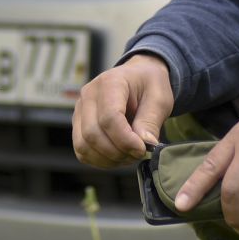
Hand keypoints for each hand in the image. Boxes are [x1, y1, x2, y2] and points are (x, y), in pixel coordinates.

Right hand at [71, 53, 173, 167]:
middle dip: (117, 151)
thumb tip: (144, 144)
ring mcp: (80, 110)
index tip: (142, 149)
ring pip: (83, 145)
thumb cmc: (148, 86)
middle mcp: (89, 95)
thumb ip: (151, 121)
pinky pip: (82, 151)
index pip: (109, 117)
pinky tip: (118, 156)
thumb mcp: (159, 99)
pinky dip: (100, 160)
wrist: (139, 79)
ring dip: (108, 158)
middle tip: (138, 153)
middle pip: (92, 133)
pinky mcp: (78, 125)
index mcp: (110, 82)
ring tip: (129, 155)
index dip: (125, 140)